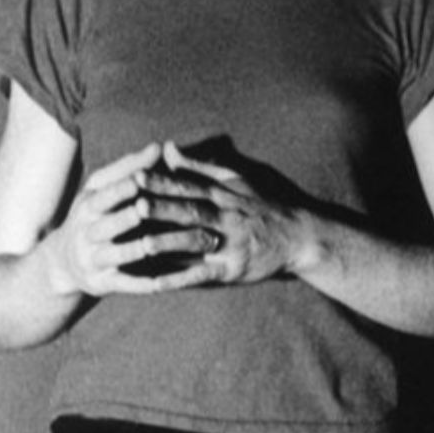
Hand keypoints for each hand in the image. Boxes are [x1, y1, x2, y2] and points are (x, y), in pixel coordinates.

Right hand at [43, 143, 219, 296]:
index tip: (141, 179)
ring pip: (125, 253)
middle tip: (161, 210)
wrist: (62, 264)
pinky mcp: (104, 284)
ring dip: (151, 247)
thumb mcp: (100, 190)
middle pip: (114, 224)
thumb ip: (129, 169)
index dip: (121, 189)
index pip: (105, 196)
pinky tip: (170, 280)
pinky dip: (149, 282)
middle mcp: (88, 234)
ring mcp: (96, 260)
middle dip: (136, 217)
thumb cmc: (93, 215)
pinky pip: (130, 283)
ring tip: (179, 241)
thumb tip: (160, 146)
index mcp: (88, 207)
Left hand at [145, 142, 313, 285]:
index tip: (137, 176)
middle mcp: (226, 218)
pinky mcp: (232, 269)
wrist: (297, 237)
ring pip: (198, 242)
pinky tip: (158, 284)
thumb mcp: (235, 180)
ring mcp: (230, 244)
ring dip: (171, 243)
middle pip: (192, 212)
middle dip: (165, 209)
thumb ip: (198, 167)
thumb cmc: (259, 206)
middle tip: (137, 205)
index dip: (164, 182)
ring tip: (144, 244)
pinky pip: (205, 274)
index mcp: (223, 195)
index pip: (190, 186)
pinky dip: (182, 279)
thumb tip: (168, 148)